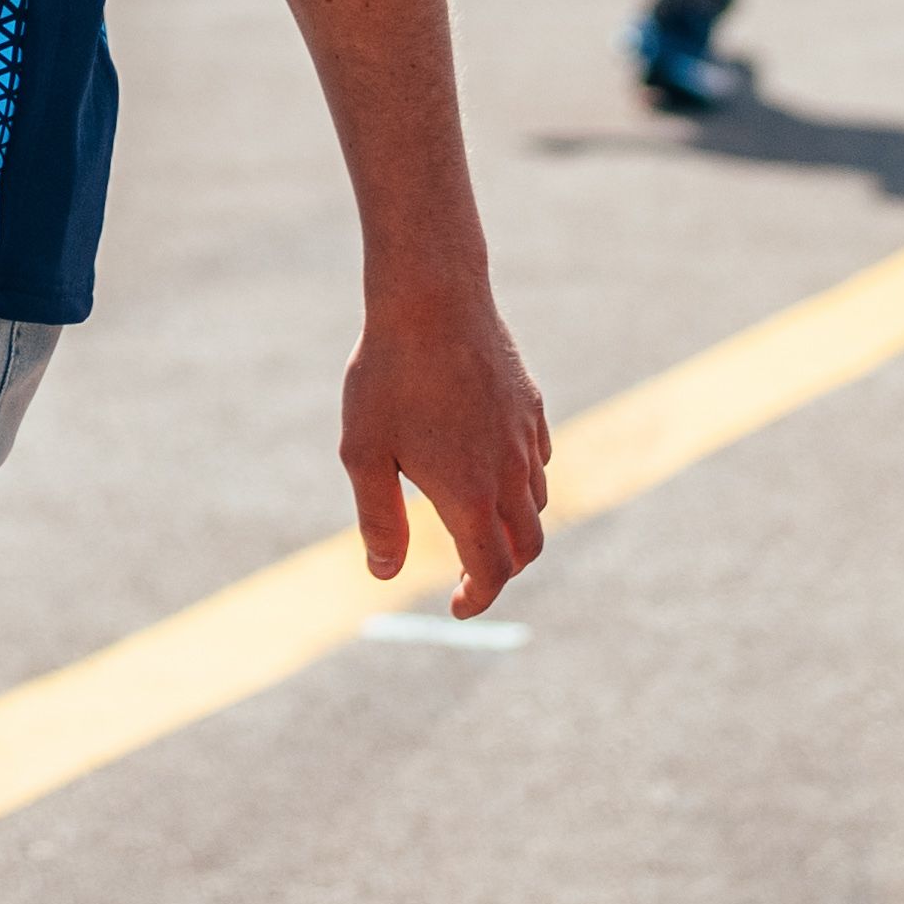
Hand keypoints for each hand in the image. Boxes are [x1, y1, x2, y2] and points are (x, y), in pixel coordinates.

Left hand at [343, 272, 553, 615]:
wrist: (430, 297)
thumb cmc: (387, 375)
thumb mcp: (364, 454)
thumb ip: (380, 520)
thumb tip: (384, 573)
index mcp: (470, 495)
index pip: (492, 572)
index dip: (478, 599)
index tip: (457, 607)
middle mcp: (510, 472)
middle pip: (527, 546)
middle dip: (503, 570)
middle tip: (469, 575)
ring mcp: (527, 436)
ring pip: (537, 503)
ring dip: (512, 526)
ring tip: (473, 520)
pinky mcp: (530, 405)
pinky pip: (539, 460)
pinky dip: (523, 483)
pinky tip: (490, 467)